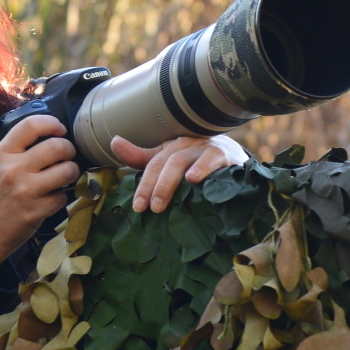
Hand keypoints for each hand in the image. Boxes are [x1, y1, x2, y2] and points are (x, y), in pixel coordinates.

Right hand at [0, 114, 79, 275]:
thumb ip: (6, 144)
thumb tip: (31, 126)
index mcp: (1, 154)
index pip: (31, 125)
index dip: (52, 123)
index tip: (59, 129)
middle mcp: (14, 169)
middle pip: (57, 146)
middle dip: (69, 150)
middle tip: (67, 155)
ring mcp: (26, 191)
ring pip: (67, 170)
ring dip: (71, 172)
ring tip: (64, 175)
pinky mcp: (37, 211)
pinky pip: (63, 196)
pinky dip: (61, 197)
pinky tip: (52, 198)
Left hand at [111, 135, 249, 212]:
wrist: (236, 160)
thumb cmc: (198, 162)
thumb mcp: (169, 160)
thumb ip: (142, 157)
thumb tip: (114, 141)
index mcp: (173, 146)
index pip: (153, 163)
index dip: (144, 184)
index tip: (138, 207)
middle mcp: (188, 144)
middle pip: (166, 162)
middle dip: (155, 186)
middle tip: (151, 208)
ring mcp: (206, 148)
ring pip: (183, 160)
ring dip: (170, 181)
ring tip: (162, 201)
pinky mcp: (225, 155)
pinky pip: (212, 160)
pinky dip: (203, 169)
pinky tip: (194, 180)